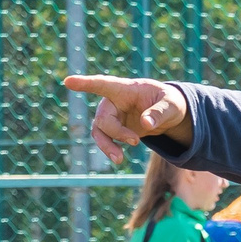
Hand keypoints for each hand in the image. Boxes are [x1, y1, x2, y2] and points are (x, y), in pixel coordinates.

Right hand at [64, 74, 192, 162]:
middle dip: (116, 132)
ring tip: (119, 160)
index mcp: (126, 89)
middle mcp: (114, 101)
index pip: (103, 84)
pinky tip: (119, 158)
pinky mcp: (114, 129)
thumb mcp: (172, 106)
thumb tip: (146, 124)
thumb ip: (159, 113)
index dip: (86, 84)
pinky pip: (105, 140)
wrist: (168, 114)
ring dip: (106, 145)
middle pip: (104, 117)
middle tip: (136, 142)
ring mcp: (113, 115)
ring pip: (99, 131)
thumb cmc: (171, 103)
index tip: (68, 81)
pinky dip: (110, 149)